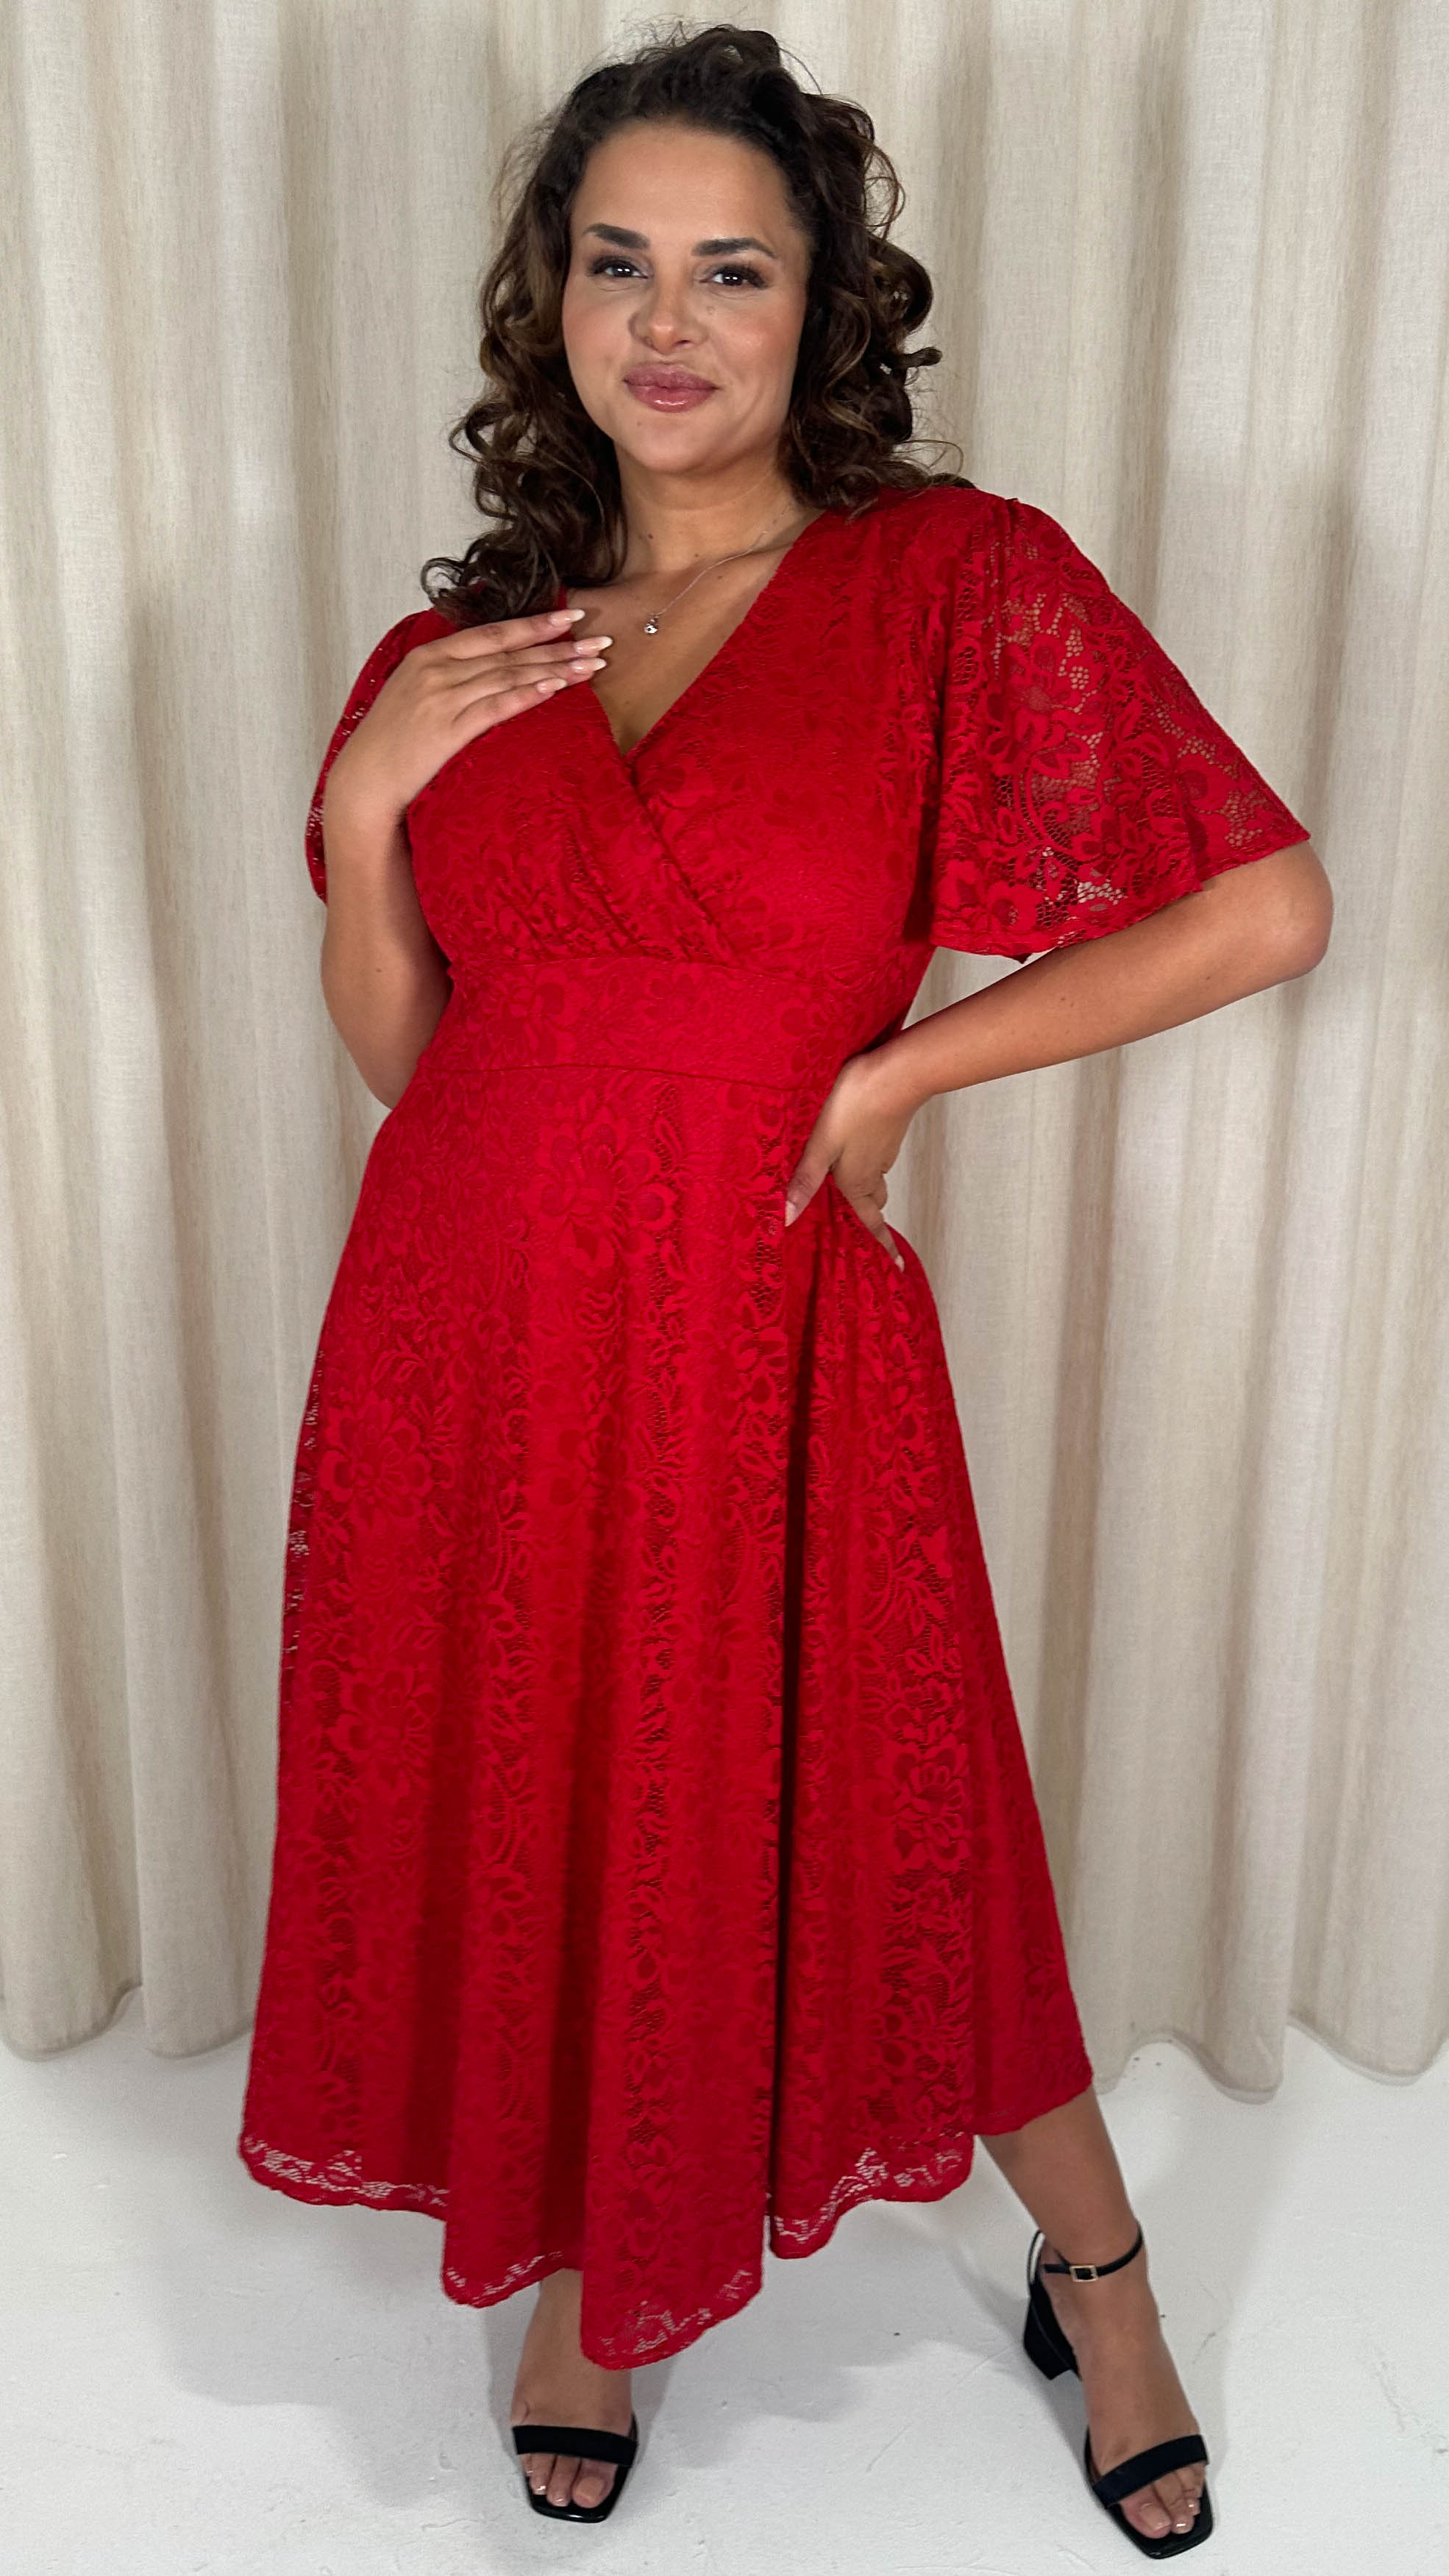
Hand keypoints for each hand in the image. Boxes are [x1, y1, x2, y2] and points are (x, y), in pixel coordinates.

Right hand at [324, 607, 608, 834]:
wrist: (364, 780)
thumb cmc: (390, 742)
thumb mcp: (411, 694)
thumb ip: (445, 673)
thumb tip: (483, 663)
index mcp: (428, 656)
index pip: (492, 634)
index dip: (534, 624)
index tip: (570, 618)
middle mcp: (436, 671)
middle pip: (508, 653)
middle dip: (558, 645)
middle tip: (599, 639)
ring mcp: (442, 700)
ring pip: (508, 676)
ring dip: (554, 669)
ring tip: (591, 665)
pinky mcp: (447, 731)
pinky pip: (495, 707)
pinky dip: (526, 695)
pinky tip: (555, 688)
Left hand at [783, 1046, 923, 1272]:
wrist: (896, 1074)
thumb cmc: (854, 1108)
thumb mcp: (821, 1145)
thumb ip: (804, 1180)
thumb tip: (787, 1220)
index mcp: (857, 1182)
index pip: (872, 1223)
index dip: (884, 1246)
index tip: (898, 1267)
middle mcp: (874, 1170)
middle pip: (872, 1200)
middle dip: (868, 1213)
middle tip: (863, 1223)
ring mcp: (884, 1148)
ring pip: (875, 1175)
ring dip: (866, 1183)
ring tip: (851, 1184)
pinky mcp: (888, 1128)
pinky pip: (877, 1154)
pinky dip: (868, 1159)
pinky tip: (854, 1145)